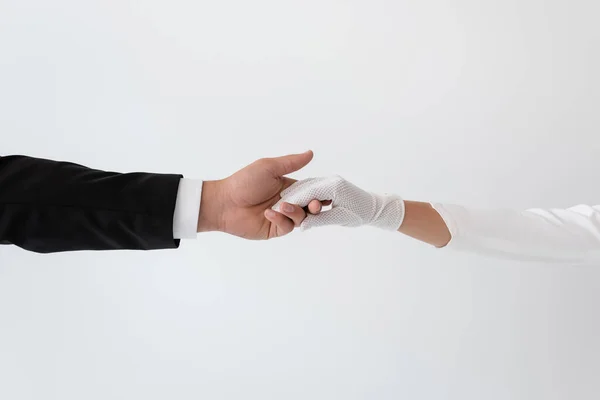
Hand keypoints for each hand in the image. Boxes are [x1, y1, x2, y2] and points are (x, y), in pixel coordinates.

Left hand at [197, 151, 313, 239]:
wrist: (224, 203)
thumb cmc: (244, 182)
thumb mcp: (269, 167)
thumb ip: (291, 162)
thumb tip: (310, 153)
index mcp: (289, 186)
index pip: (311, 189)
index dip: (321, 191)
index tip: (329, 192)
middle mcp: (288, 201)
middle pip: (311, 206)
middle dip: (316, 205)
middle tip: (314, 204)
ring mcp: (282, 216)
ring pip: (302, 218)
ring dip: (295, 211)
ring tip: (282, 205)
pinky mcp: (275, 228)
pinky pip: (287, 226)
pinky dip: (281, 219)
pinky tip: (268, 213)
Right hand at [273, 176, 404, 230]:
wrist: (376, 208)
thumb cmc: (361, 214)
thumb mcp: (340, 219)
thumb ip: (319, 220)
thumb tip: (302, 226)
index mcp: (334, 187)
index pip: (307, 191)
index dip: (292, 200)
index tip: (279, 207)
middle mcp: (331, 180)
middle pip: (304, 187)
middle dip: (290, 197)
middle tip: (274, 206)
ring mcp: (331, 181)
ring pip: (307, 186)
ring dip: (294, 195)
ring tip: (280, 204)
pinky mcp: (331, 184)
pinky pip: (313, 187)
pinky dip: (302, 194)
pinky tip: (293, 202)